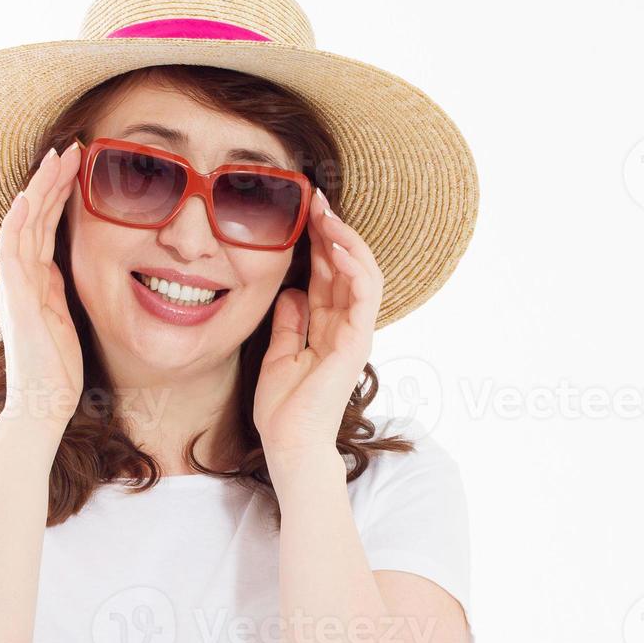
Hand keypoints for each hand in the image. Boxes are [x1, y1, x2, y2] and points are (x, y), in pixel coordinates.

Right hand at [0, 142, 84, 442]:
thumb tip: (72, 267)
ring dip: (39, 190)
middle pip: (33, 216)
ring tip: (58, 158)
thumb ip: (63, 289)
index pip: (45, 225)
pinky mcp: (16, 299)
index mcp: (33, 279)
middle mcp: (19, 277)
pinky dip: (17, 223)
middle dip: (52, 180)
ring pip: (22, 224)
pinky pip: (12, 254)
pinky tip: (26, 199)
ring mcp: (15, 286)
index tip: (78, 166)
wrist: (42, 402)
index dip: (59, 194)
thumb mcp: (67, 317)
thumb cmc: (57, 367)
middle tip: (73, 147)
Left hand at [253, 188, 383, 460]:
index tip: (304, 212)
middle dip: (332, 230)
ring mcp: (355, 333)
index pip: (329, 275)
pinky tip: (339, 243)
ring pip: (362, 272)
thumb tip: (291, 293)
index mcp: (328, 328)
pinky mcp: (357, 342)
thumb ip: (289, 323)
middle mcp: (346, 326)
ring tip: (327, 213)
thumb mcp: (279, 354)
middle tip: (316, 198)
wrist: (290, 444)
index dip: (318, 243)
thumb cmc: (284, 410)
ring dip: (346, 239)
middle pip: (346, 267)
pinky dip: (355, 265)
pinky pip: (365, 294)